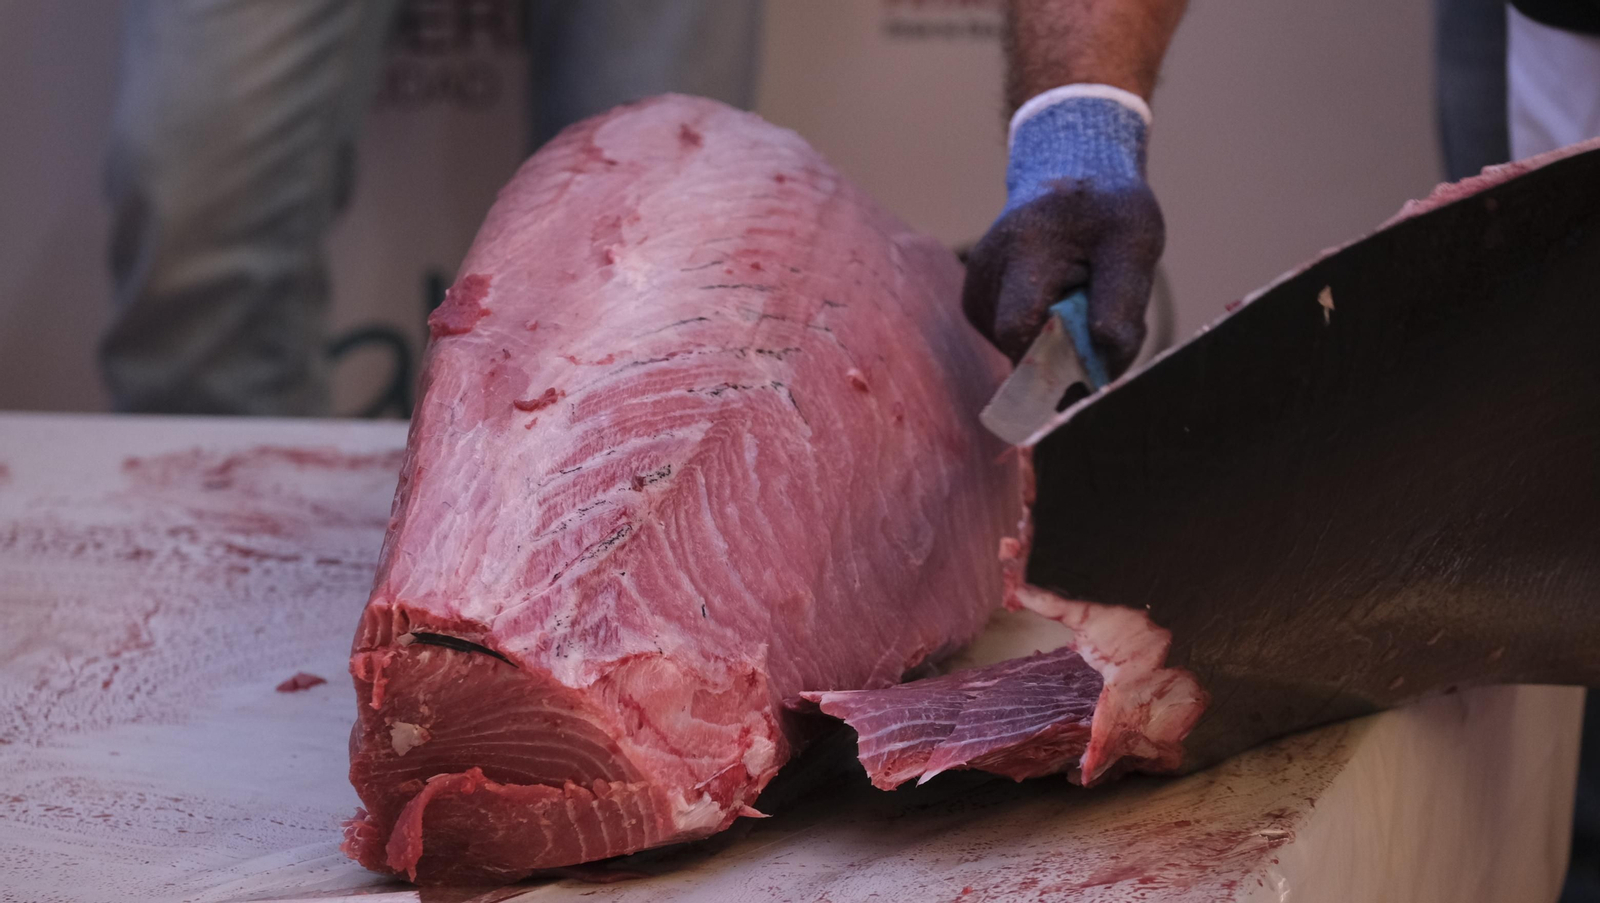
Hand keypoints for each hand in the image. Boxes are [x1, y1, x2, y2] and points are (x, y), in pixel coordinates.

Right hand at [963, 87, 1165, 376]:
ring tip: (1083, 302)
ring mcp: (976, 288)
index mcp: (1024, 249)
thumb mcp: (1134, 240)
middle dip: (1067, 353)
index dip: (1052, 364)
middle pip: (1021, 346)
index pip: (1020, 329)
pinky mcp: (976, 303)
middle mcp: (987, 271)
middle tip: (1106, 328)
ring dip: (1059, 343)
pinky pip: (1014, 341)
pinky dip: (1045, 335)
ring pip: (1018, 348)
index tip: (1090, 374)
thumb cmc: (1106, 207)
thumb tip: (1104, 356)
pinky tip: (1060, 303)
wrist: (1067, 173)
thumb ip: (1121, 299)